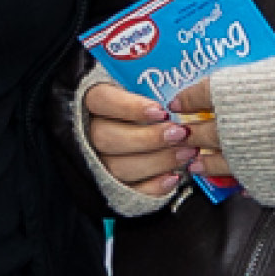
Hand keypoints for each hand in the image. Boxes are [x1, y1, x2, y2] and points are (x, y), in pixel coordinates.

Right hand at [74, 75, 194, 214]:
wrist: (131, 122)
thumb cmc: (139, 99)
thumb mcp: (139, 85)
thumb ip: (150, 87)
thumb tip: (178, 92)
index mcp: (92, 100)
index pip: (102, 100)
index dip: (130, 107)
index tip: (161, 111)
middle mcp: (88, 132)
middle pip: (107, 138)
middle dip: (148, 139)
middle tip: (179, 134)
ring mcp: (97, 161)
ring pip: (118, 167)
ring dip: (157, 162)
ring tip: (186, 153)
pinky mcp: (113, 184)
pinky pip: (129, 190)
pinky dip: (153, 187)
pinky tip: (173, 177)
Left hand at [192, 29, 274, 204]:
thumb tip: (266, 75)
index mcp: (252, 86)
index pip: (206, 90)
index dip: (190, 94)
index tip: (182, 97)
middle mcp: (248, 126)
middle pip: (204, 129)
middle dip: (191, 129)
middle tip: (182, 130)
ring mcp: (262, 160)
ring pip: (218, 162)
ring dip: (204, 159)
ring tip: (196, 159)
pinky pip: (248, 184)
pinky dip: (238, 179)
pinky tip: (233, 176)